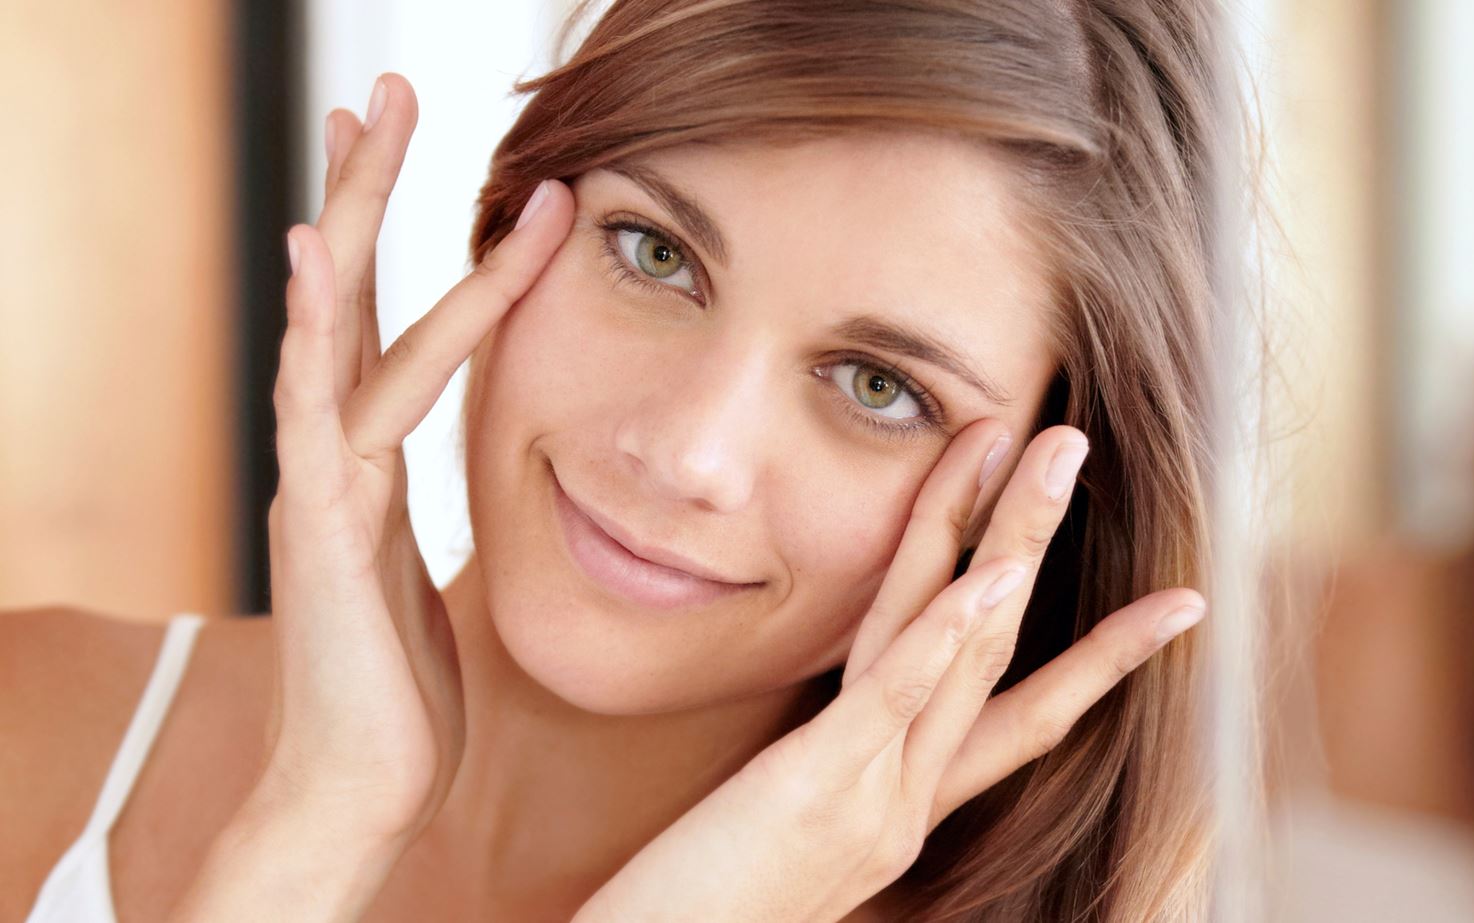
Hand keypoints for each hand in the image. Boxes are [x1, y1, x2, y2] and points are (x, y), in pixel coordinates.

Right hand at [174, 73, 576, 922]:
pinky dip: (323, 330)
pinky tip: (310, 254)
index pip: (372, 319)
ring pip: (335, 327)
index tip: (389, 147)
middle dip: (362, 187)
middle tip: (385, 87)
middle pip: (342, 292)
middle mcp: (332, 454)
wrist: (361, 784)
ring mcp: (323, 483)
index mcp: (362, 460)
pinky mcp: (332, 527)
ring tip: (371, 121)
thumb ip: (412, 510)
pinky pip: (330, 409)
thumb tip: (425, 478)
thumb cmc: (396, 687)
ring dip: (355, 221)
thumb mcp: (418, 570)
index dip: (381, 231)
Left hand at [573, 421, 1206, 921]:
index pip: (1023, 716)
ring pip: (967, 650)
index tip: (1172, 605)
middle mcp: (908, 801)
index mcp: (906, 806)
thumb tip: (852, 731)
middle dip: (1042, 538)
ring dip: (1011, 539)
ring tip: (1050, 448)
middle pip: (1002, 649)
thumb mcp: (790, 840)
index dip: (1100, 658)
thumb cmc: (704, 912)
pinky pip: (895, 696)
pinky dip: (947, 631)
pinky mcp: (819, 786)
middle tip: (1077, 443)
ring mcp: (874, 795)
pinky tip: (989, 574)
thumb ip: (838, 784)